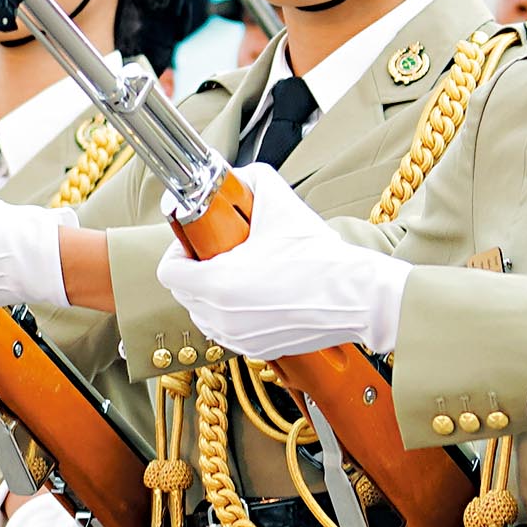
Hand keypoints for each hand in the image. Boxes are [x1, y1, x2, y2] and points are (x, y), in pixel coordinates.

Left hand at [155, 164, 409, 359]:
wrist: (357, 296)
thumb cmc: (320, 256)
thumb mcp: (279, 202)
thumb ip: (248, 181)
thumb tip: (234, 177)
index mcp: (217, 285)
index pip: (169, 272)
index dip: (179, 251)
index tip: (199, 241)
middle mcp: (222, 318)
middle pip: (185, 293)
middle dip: (198, 270)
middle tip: (223, 252)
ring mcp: (239, 338)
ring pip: (205, 314)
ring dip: (213, 293)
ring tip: (243, 272)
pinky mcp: (258, 349)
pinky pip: (229, 330)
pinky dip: (235, 313)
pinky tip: (260, 294)